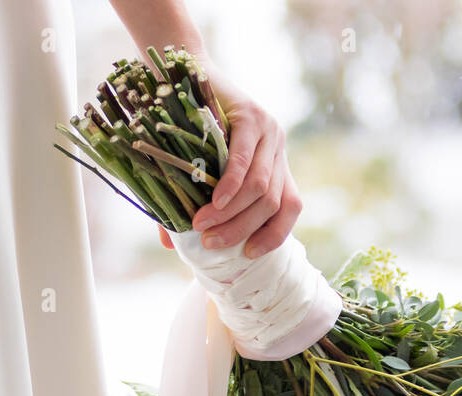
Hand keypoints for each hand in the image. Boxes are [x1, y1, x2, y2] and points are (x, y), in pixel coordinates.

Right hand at [158, 65, 301, 258]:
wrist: (183, 74)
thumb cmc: (186, 129)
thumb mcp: (194, 172)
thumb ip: (186, 206)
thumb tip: (172, 246)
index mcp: (275, 165)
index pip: (290, 208)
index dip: (274, 236)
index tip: (247, 254)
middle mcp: (278, 149)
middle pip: (272, 204)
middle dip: (241, 230)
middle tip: (210, 244)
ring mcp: (269, 132)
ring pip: (261, 188)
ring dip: (231, 214)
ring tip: (202, 227)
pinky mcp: (252, 117)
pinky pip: (245, 162)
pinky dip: (230, 187)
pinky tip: (215, 203)